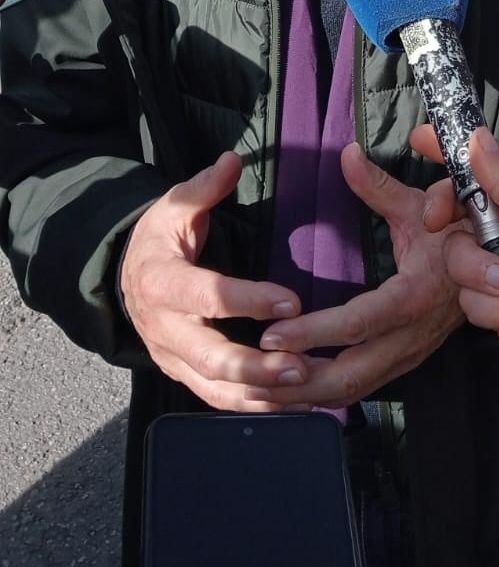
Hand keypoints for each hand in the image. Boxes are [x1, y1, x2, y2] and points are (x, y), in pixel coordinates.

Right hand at [120, 152, 307, 411]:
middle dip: (256, 365)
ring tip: (305, 387)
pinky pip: (218, 399)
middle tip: (301, 365)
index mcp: (161, 282)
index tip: (292, 301)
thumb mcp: (174, 207)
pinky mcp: (184, 375)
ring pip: (214, 387)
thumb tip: (232, 160)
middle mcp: (163, 328)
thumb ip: (204, 188)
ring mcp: (172, 358)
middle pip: (209, 356)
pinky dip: (254, 406)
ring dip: (260, 392)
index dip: (248, 300)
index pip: (206, 296)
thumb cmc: (160, 239)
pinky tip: (293, 404)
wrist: (126, 277)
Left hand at [260, 143, 467, 407]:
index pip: (360, 323)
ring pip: (354, 389)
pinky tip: (289, 395)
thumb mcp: (420, 205)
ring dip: (305, 395)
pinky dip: (322, 396)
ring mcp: (409, 355)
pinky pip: (360, 388)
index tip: (271, 334)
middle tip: (252, 372)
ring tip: (258, 390)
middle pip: (352, 374)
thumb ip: (380, 185)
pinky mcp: (403, 363)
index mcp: (416, 296)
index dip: (315, 333)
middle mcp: (412, 335)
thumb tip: (348, 154)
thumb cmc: (456, 233)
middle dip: (299, 380)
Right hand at [415, 127, 498, 420]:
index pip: (489, 161)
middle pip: (460, 208)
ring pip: (458, 256)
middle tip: (439, 222)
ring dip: (483, 273)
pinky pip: (469, 298)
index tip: (419, 140)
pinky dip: (497, 309)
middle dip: (449, 217)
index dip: (454, 150)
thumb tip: (478, 138)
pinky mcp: (496, 306)